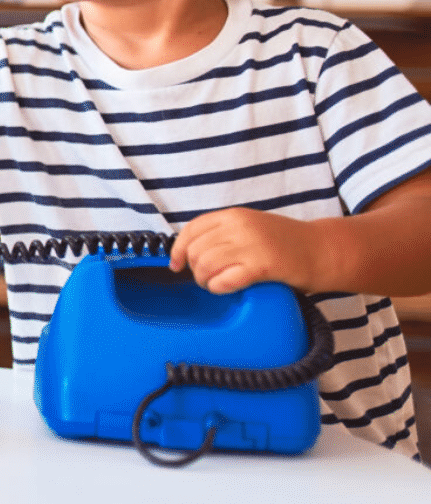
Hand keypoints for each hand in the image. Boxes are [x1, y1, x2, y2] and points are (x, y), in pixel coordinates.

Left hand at [169, 208, 325, 293]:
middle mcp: (239, 225)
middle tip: (207, 279)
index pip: (192, 229)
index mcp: (234, 215)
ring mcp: (252, 244)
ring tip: (216, 285)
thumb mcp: (251, 228)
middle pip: (196, 250)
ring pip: (206, 265)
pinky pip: (226, 279)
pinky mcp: (264, 265)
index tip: (176, 264)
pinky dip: (220, 287)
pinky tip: (227, 288)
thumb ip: (224, 234)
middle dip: (195, 269)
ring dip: (205, 280)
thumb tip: (190, 252)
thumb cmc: (287, 243)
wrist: (325, 250)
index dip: (178, 250)